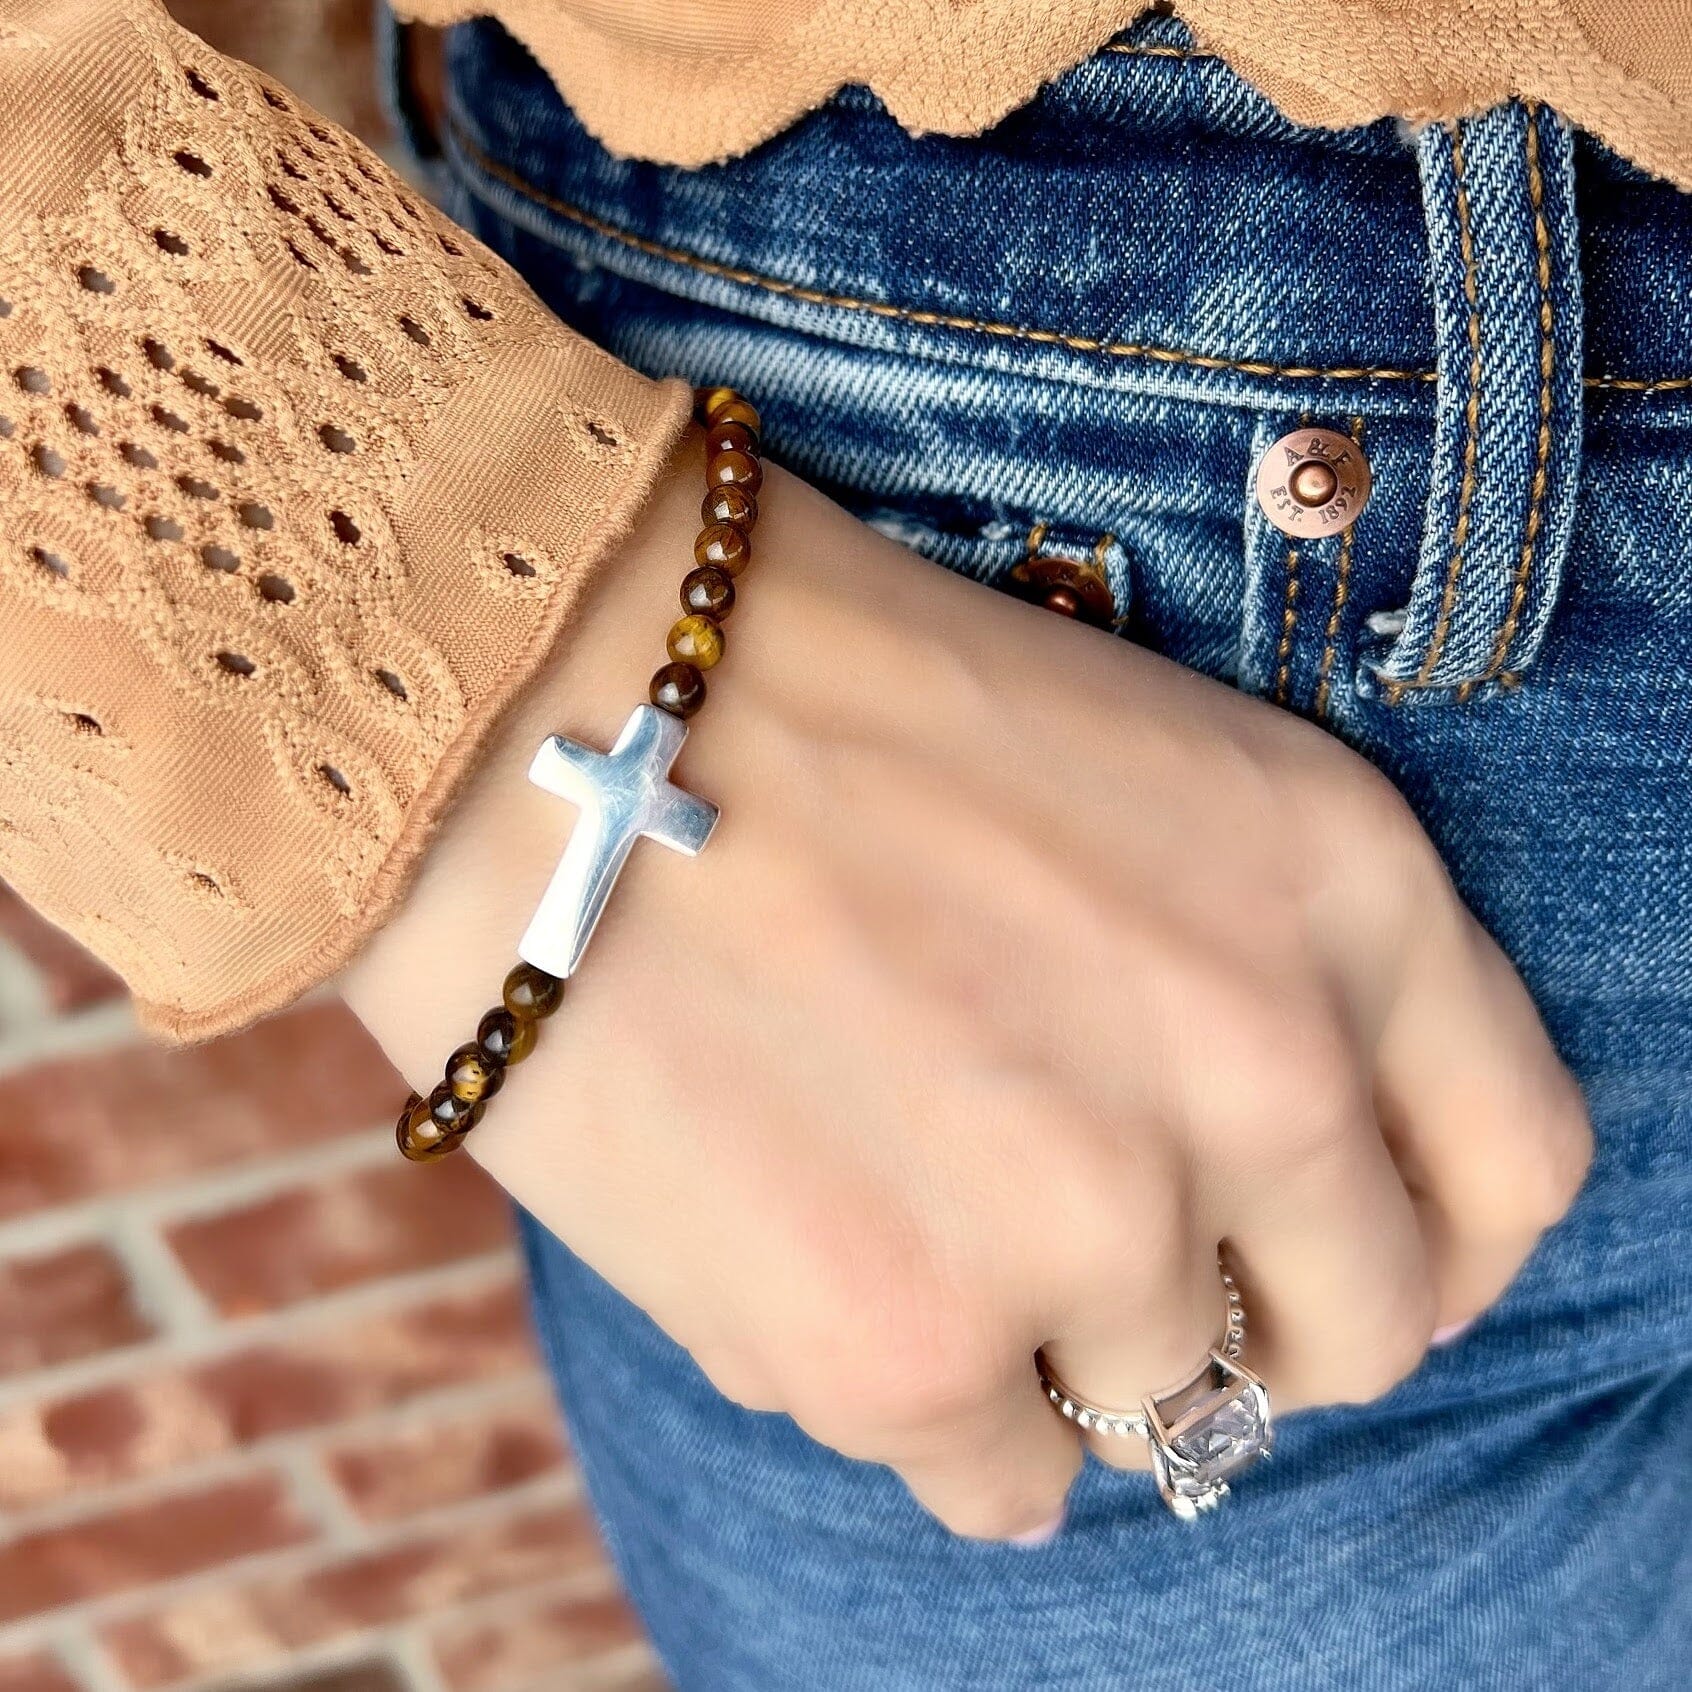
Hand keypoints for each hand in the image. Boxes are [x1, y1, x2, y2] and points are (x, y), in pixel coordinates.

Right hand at [343, 445, 1590, 1540]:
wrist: (546, 711)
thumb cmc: (820, 710)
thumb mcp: (1137, 775)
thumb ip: (1258, 986)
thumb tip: (1255, 1213)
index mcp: (1340, 886)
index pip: (1509, 1167)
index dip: (1426, 1234)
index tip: (1326, 1252)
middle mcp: (1259, 1066)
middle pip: (1354, 1333)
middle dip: (1240, 1317)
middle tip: (1102, 1254)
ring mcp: (1091, 1224)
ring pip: (1156, 1409)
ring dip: (1052, 1340)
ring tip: (907, 1203)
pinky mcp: (903, 1346)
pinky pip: (997, 1483)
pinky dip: (938, 1412)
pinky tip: (837, 1271)